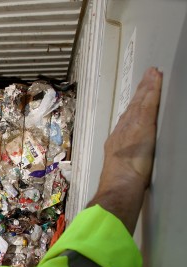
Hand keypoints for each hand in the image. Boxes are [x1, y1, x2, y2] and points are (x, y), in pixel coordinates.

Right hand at [88, 67, 162, 232]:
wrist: (118, 187)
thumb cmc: (118, 185)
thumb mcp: (119, 171)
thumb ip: (122, 163)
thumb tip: (124, 167)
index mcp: (116, 142)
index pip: (128, 118)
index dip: (135, 105)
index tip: (140, 94)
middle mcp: (121, 131)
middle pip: (133, 106)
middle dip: (141, 90)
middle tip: (149, 75)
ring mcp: (131, 127)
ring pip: (141, 102)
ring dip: (147, 86)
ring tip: (153, 74)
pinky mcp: (143, 126)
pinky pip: (148, 104)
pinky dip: (151, 91)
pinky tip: (156, 81)